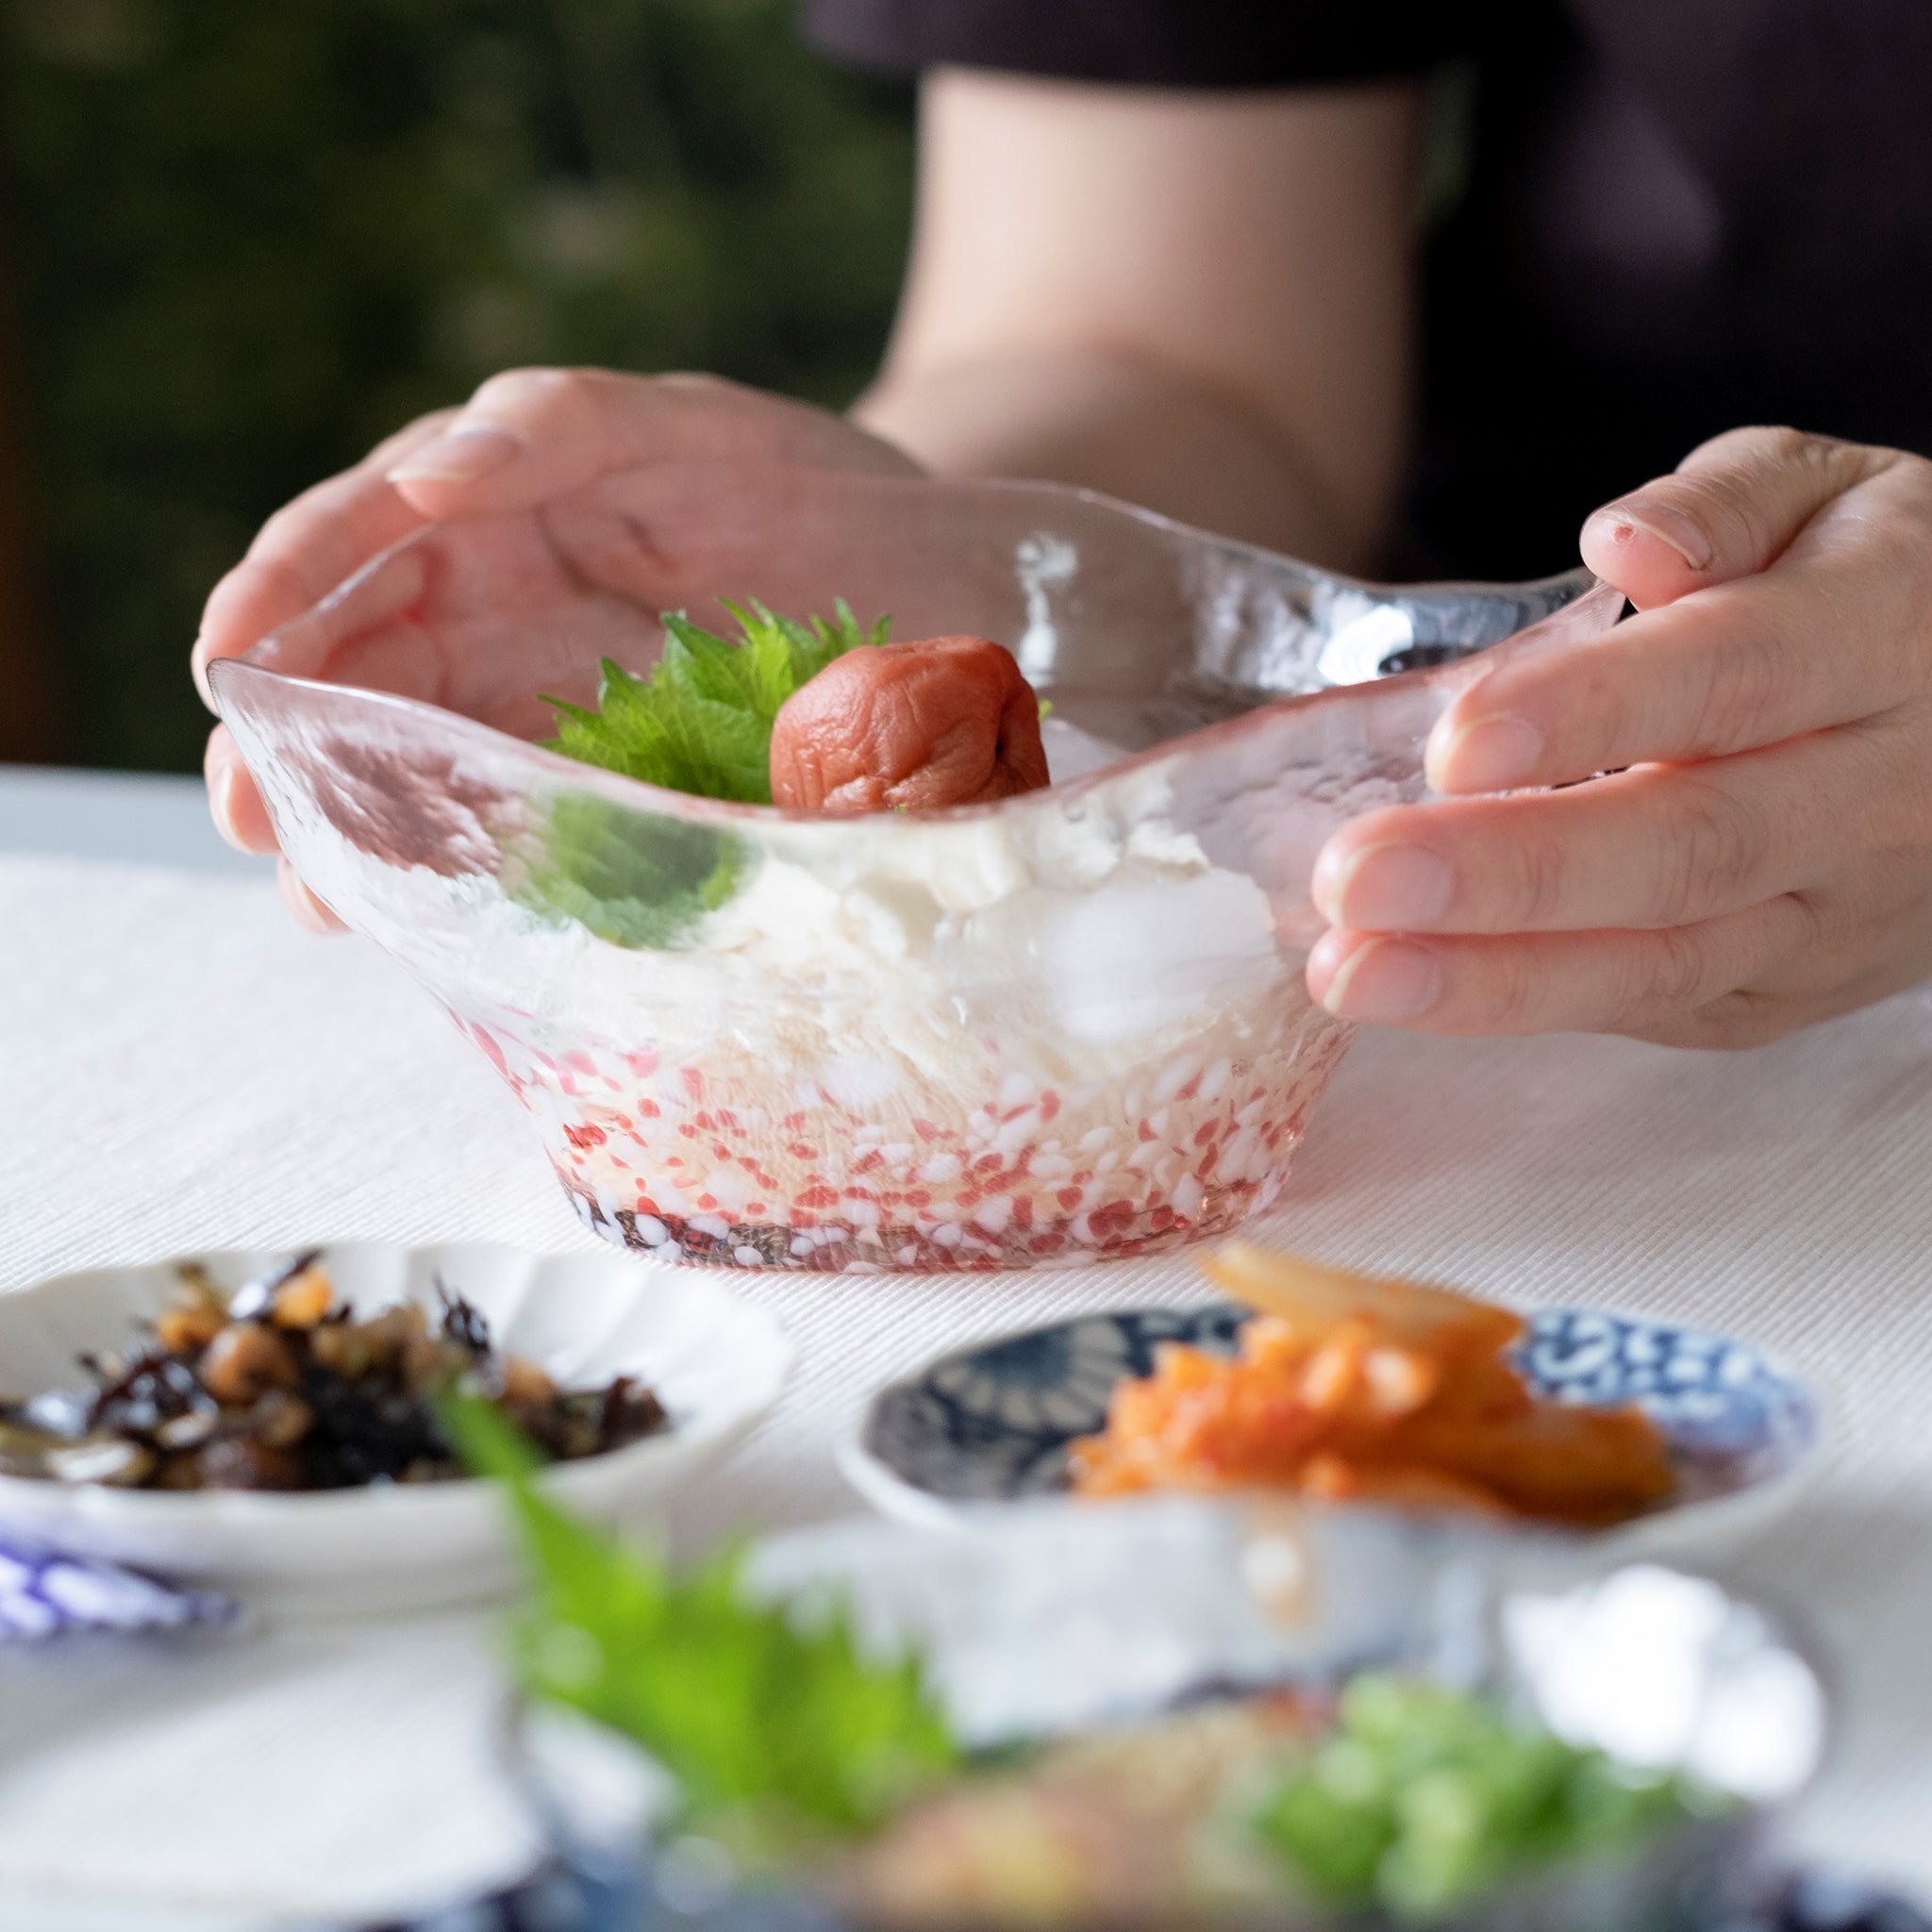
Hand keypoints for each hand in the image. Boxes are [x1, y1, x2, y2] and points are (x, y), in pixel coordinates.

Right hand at [194, 369, 918, 927]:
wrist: (922, 575)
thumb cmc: (796, 481)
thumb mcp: (690, 423)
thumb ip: (561, 427)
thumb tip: (431, 475)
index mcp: (490, 507)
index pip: (353, 546)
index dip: (281, 595)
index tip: (231, 655)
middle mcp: (491, 610)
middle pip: (354, 672)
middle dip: (289, 741)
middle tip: (252, 813)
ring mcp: (537, 704)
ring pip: (411, 762)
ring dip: (353, 827)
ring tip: (321, 895)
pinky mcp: (594, 785)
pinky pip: (504, 824)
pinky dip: (455, 867)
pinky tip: (416, 917)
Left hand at [1306, 427, 1931, 1046]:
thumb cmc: (1878, 593)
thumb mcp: (1834, 498)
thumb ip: (1729, 504)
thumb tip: (1624, 537)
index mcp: (1881, 642)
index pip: (1730, 678)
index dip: (1592, 714)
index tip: (1455, 744)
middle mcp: (1873, 796)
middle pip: (1689, 846)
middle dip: (1510, 875)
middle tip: (1355, 882)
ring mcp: (1834, 913)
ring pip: (1668, 961)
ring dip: (1492, 980)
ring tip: (1351, 974)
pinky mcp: (1784, 990)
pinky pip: (1655, 1005)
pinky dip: (1523, 1006)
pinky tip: (1407, 991)